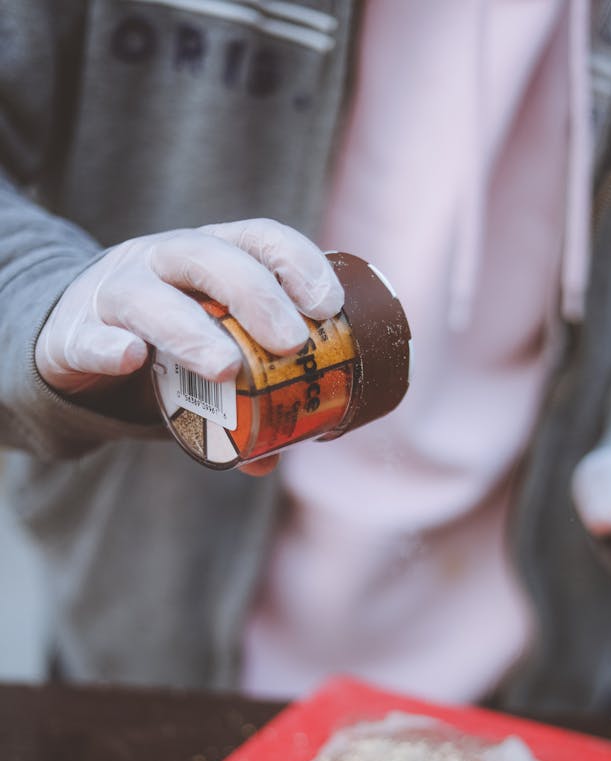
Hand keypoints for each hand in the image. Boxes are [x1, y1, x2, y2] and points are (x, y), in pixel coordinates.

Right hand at [35, 219, 343, 472]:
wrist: (68, 337)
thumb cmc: (158, 341)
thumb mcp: (205, 356)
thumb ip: (243, 400)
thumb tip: (275, 457)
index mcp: (208, 257)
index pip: (257, 238)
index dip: (296, 262)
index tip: (328, 307)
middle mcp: (161, 261)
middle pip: (207, 257)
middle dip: (255, 294)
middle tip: (292, 342)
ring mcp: (113, 292)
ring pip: (147, 297)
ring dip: (191, 330)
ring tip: (227, 368)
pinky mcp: (73, 334)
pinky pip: (88, 338)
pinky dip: (108, 347)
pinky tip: (131, 357)